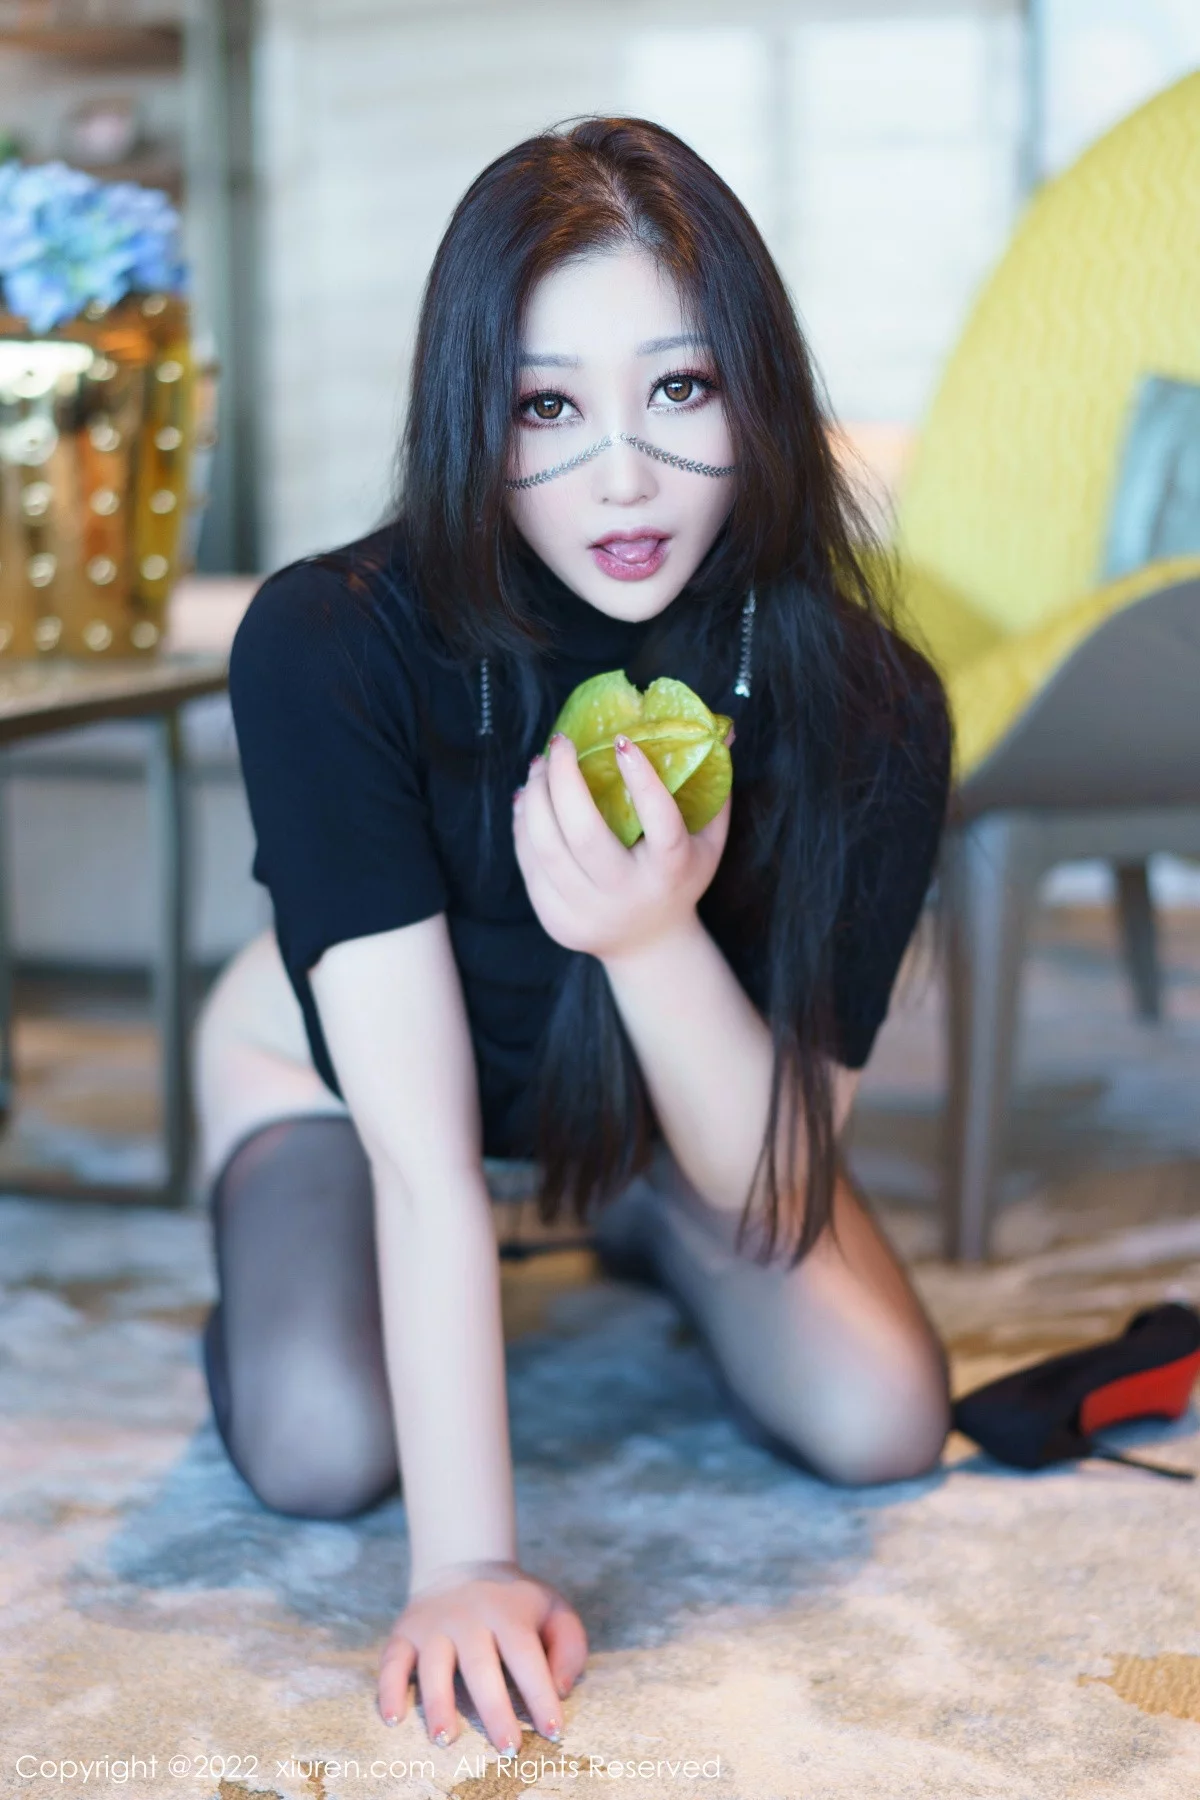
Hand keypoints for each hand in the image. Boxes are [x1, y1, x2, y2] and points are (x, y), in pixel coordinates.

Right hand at [377, 1560, 587, 1751]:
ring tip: (445, 1739)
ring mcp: (433, 1624)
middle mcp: (468, 1617)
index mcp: (508, 1612)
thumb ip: (568, 1646)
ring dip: (438, 1703)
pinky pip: (392, 1660)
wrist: (464, 1562)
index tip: (553, 1731)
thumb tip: (559, 1689)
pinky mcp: (405, 1632)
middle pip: (481, 1666)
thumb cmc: (516, 1603)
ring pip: (433, 1664)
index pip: (526, 1657)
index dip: (540, 1694)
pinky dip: (389, 1688)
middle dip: (495, 1710)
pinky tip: (394, 1717)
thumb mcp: (553, 1609)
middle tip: (508, 1748)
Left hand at [512, 723, 734, 960]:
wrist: (648, 944)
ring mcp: (588, 911)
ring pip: (546, 848)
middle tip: (560, 742)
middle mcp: (628, 894)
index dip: (643, 780)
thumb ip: (712, 788)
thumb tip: (722, 732)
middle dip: (563, 779)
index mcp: (670, 871)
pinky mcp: (556, 920)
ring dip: (536, 797)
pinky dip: (522, 824)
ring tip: (539, 765)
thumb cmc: (679, 877)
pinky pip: (529, 864)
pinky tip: (528, 797)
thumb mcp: (707, 840)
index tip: (621, 741)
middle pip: (583, 834)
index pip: (660, 823)